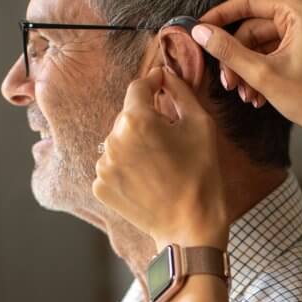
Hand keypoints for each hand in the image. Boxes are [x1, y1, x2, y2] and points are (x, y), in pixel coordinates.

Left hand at [93, 67, 228, 250]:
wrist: (190, 227)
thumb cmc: (201, 174)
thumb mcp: (201, 125)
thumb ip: (181, 93)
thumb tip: (167, 75)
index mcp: (136, 120)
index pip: (139, 87)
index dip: (154, 82)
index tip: (163, 84)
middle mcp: (111, 139)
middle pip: (129, 115)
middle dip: (148, 119)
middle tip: (173, 137)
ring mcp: (102, 165)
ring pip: (120, 140)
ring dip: (137, 143)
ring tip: (161, 163)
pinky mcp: (100, 186)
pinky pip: (114, 164)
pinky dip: (129, 166)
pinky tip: (149, 178)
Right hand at [194, 0, 301, 154]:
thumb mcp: (263, 74)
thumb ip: (229, 51)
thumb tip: (200, 32)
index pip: (250, 2)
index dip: (221, 16)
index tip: (199, 30)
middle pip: (255, 27)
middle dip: (237, 56)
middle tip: (227, 82)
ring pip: (264, 43)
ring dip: (248, 68)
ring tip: (244, 94)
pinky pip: (277, 53)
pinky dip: (264, 71)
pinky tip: (257, 96)